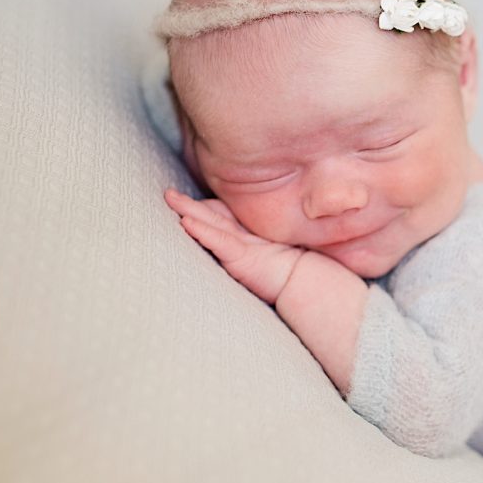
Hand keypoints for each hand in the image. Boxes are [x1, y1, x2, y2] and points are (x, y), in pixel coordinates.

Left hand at [164, 187, 302, 305]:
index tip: (189, 204)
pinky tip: (185, 222)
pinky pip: (220, 240)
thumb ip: (269, 250)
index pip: (226, 219)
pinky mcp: (244, 256)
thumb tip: (253, 253)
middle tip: (170, 195)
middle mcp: (250, 238)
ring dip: (189, 210)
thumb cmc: (304, 274)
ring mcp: (247, 244)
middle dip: (192, 205)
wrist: (313, 287)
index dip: (208, 209)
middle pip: (216, 215)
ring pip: (213, 222)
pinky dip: (202, 231)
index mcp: (256, 239)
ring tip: (170, 198)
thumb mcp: (281, 259)